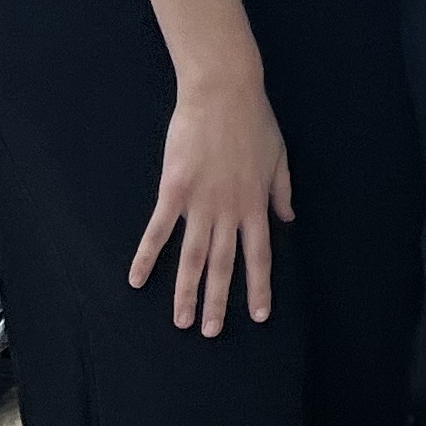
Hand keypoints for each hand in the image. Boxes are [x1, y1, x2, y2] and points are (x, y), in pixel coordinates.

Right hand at [129, 78, 294, 334]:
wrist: (224, 92)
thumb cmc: (254, 121)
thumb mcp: (280, 157)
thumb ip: (282, 191)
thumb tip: (288, 220)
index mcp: (256, 204)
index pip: (260, 255)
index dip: (259, 286)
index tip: (259, 315)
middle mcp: (230, 210)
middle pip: (224, 265)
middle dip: (218, 301)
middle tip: (211, 332)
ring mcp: (200, 202)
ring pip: (193, 256)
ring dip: (185, 291)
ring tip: (181, 321)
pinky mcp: (174, 190)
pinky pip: (158, 231)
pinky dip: (147, 257)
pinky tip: (136, 280)